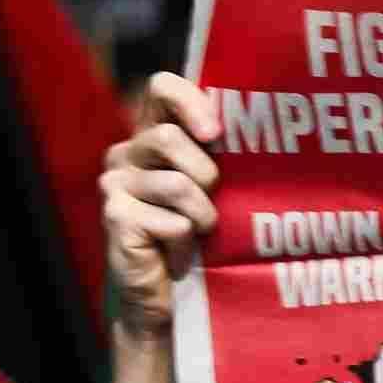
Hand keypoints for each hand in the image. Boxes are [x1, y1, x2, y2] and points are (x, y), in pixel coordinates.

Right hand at [102, 79, 220, 330]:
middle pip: (165, 137)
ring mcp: (115, 184)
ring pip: (176, 184)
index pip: (161, 87)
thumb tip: (267, 128)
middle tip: (211, 199)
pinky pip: (172, 222)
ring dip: (202, 215)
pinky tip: (177, 254)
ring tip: (198, 233)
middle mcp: (126, 154)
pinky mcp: (115, 217)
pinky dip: (187, 243)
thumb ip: (221, 154)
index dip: (189, 101)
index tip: (216, 133)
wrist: (169, 295)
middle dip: (204, 173)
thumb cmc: (200, 237)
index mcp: (152, 137)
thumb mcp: (215, 188)